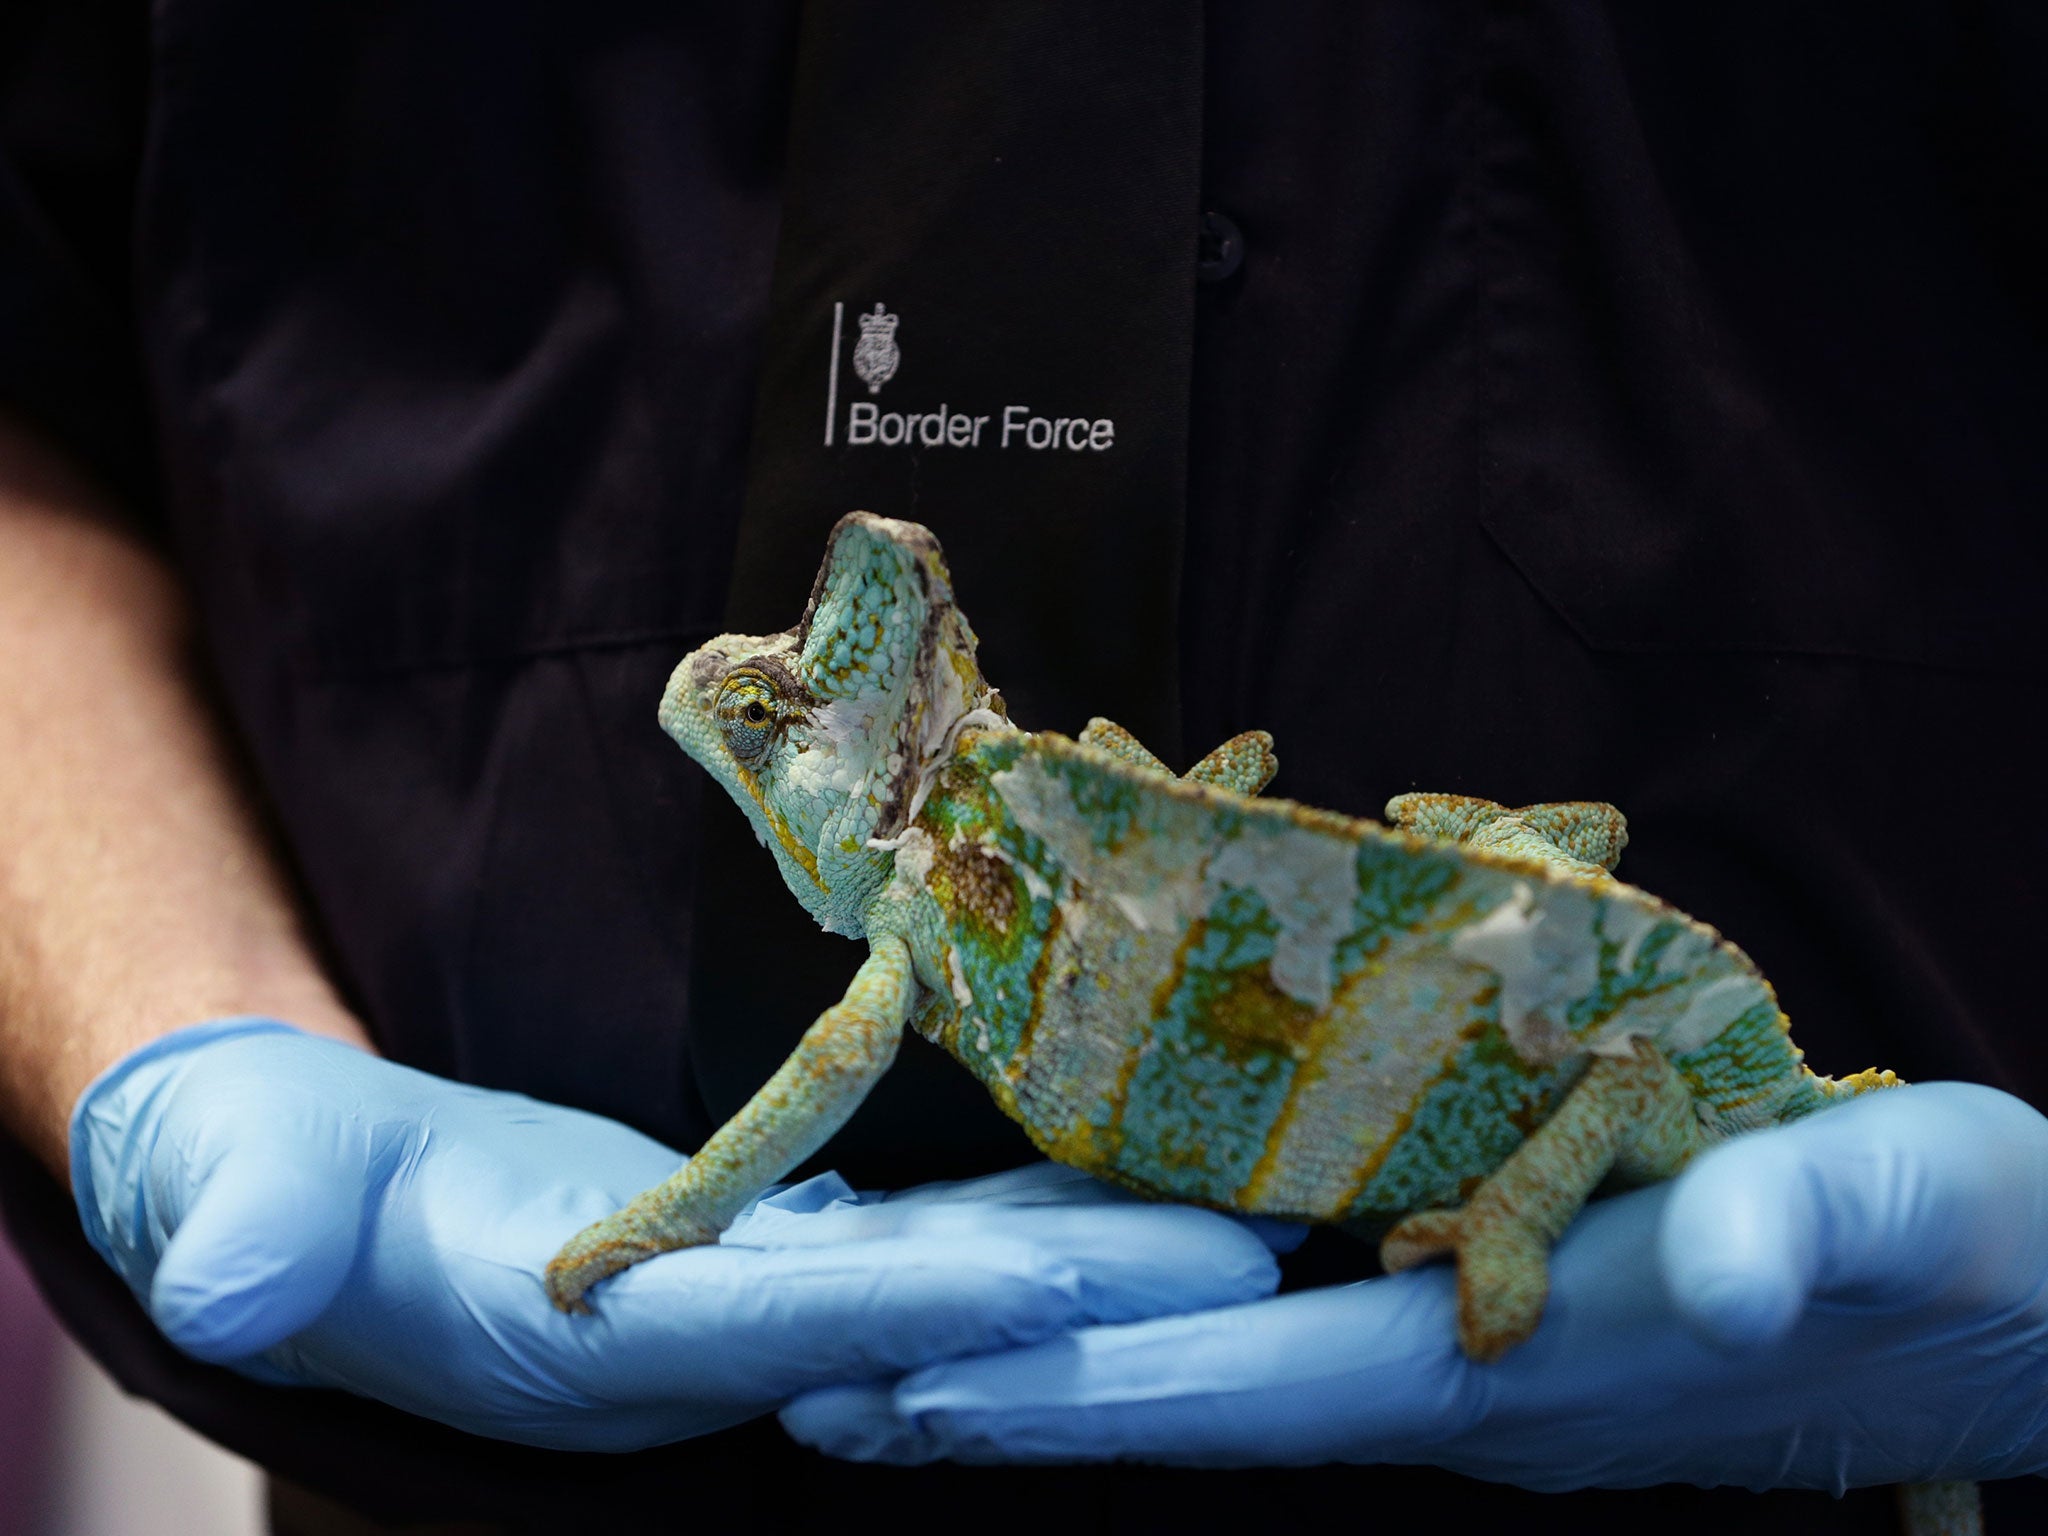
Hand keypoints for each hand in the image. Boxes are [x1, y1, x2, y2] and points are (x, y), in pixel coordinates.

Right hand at [70, 1019, 1281, 1451]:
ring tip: (1257, 1188)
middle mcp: (711, 1336)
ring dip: (1098, 1231)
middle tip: (1262, 1244)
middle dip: (1086, 1289)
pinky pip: (925, 1209)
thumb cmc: (265, 1191)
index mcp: (598, 1341)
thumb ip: (254, 1238)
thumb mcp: (242, 1200)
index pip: (784, 1326)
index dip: (924, 1304)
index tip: (1072, 1278)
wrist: (315, 1199)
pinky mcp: (772, 1237)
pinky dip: (1028, 1185)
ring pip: (950, 1262)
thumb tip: (231, 1280)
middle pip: (922, 1311)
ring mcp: (754, 1291)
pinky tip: (1130, 1140)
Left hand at [784, 1082, 2047, 1491]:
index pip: (1264, 1386)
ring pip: (1230, 1378)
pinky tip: (1109, 1293)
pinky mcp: (1502, 1330)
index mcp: (1524, 1364)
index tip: (919, 1390)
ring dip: (1071, 1371)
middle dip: (1018, 1408)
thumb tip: (1731, 1273)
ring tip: (911, 1360)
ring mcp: (1476, 1372)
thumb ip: (1813, 1226)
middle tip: (831, 1397)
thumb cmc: (1975, 1246)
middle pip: (1201, 1406)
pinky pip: (1295, 1335)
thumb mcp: (1910, 1198)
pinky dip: (1173, 1324)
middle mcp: (1467, 1388)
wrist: (2033, 1311)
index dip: (1092, 1388)